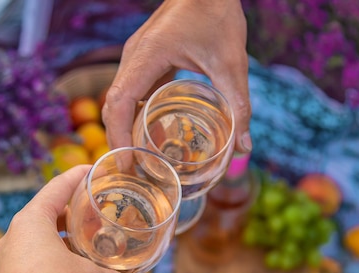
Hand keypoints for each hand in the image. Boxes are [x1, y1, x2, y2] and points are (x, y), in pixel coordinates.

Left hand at [0, 165, 143, 272]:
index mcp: (31, 222)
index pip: (56, 188)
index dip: (77, 176)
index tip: (93, 170)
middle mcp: (15, 236)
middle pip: (47, 213)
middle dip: (74, 213)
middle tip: (99, 213)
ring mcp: (8, 260)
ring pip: (40, 239)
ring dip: (65, 240)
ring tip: (90, 244)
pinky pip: (35, 260)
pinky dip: (56, 259)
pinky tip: (75, 271)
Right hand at [102, 0, 251, 153]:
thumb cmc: (217, 14)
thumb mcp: (232, 63)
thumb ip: (238, 105)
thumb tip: (244, 148)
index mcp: (146, 56)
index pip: (118, 102)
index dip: (116, 136)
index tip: (125, 164)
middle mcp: (134, 57)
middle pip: (114, 105)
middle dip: (118, 140)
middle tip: (133, 172)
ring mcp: (137, 57)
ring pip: (121, 99)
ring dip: (126, 128)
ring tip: (140, 160)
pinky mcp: (147, 58)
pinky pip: (135, 91)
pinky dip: (137, 114)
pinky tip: (152, 134)